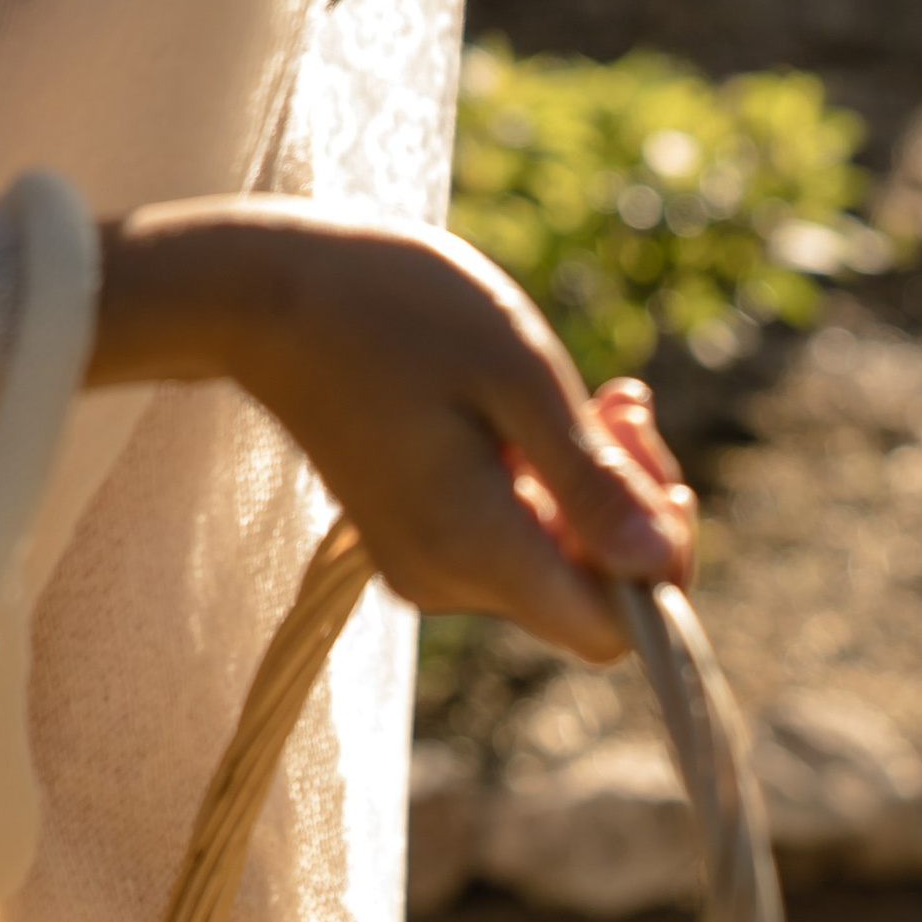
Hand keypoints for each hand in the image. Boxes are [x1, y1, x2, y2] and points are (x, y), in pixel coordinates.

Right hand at [90, 201, 696, 661]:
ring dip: (590, 484)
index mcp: (474, 547)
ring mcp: (425, 565)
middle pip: (587, 594)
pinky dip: (545, 481)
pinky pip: (512, 536)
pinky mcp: (415, 538)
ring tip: (594, 392)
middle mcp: (447, 580)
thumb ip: (591, 479)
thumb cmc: (393, 308)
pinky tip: (541, 411)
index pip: (610, 628)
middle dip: (629, 508)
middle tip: (624, 403)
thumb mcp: (517, 374)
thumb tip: (657, 562)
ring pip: (554, 562)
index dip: (656, 569)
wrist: (263, 293)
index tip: (658, 474)